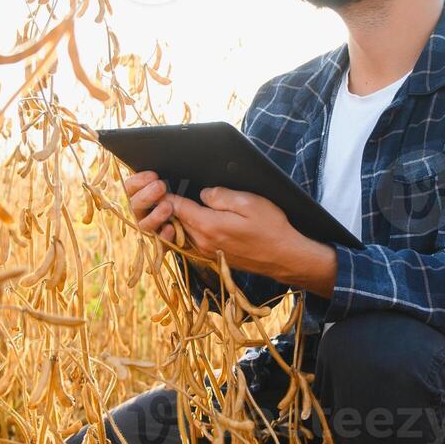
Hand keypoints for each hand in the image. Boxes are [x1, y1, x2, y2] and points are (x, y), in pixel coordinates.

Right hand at [122, 169, 176, 243]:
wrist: (197, 228)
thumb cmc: (180, 201)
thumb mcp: (169, 190)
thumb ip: (159, 184)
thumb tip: (157, 176)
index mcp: (137, 198)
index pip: (129, 189)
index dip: (138, 182)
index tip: (153, 176)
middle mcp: (138, 215)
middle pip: (133, 207)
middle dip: (146, 196)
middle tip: (160, 187)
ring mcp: (148, 231)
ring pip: (143, 226)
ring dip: (154, 216)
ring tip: (168, 207)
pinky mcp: (160, 246)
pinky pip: (158, 244)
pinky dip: (163, 236)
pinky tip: (170, 229)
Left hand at [167, 186, 336, 295]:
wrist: (284, 258)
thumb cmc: (271, 228)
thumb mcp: (249, 202)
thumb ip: (222, 196)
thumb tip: (204, 193)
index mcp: (209, 226)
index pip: (178, 208)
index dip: (167, 195)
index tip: (160, 185)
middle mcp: (204, 242)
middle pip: (178, 221)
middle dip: (170, 207)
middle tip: (165, 192)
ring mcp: (209, 252)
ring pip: (186, 231)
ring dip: (181, 218)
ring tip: (182, 202)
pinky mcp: (216, 257)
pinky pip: (196, 240)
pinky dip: (192, 229)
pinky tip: (201, 218)